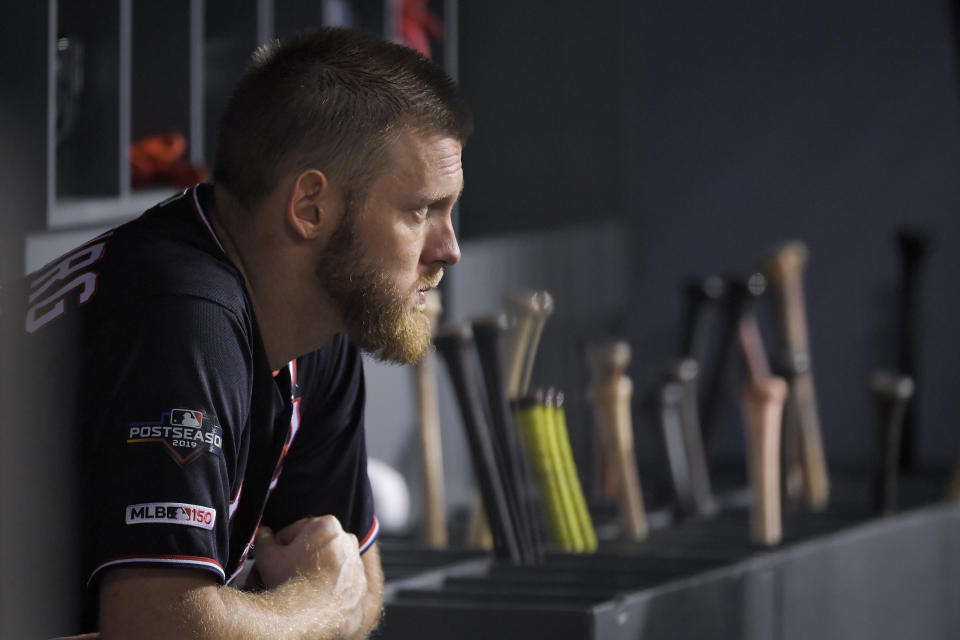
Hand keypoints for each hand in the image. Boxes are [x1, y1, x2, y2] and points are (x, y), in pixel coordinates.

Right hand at [254, 516, 366, 633]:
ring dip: (316, 571)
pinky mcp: (362, 586)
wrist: (309, 615)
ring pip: (330, 564)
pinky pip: (342, 584)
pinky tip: (315, 597)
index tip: (275, 558)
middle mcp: (347, 541)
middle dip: (301, 557)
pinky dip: (330, 588)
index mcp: (327, 525)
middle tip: (286, 573)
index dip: (281, 545)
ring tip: (300, 586)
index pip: (297, 531)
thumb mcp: (267, 556)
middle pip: (315, 546)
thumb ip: (264, 540)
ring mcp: (357, 564)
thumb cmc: (289, 582)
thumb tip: (264, 534)